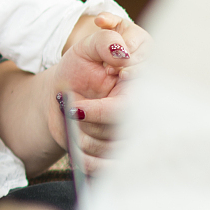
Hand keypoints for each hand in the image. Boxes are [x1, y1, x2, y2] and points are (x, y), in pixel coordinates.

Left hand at [44, 15, 149, 164]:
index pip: (133, 105)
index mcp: (144, 82)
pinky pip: (111, 168)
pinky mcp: (125, 155)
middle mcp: (146, 110)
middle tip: (69, 110)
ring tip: (71, 120)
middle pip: (121, 131)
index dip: (102, 110)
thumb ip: (104, 41)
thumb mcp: (86, 48)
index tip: (76, 107)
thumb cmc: (78, 68)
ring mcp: (137, 134)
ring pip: (114, 149)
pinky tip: (75, 150)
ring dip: (84, 139)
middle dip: (88, 123)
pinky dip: (88, 162)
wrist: (63, 94)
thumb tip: (121, 53)